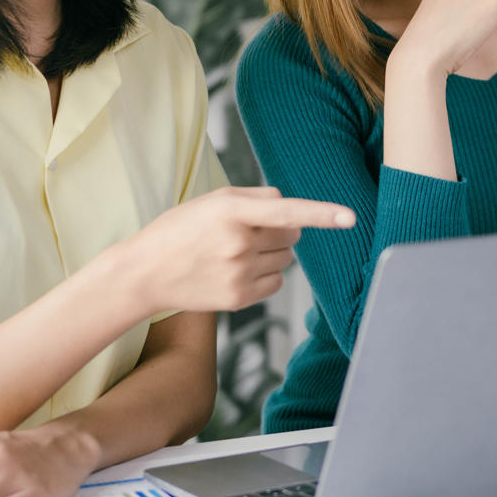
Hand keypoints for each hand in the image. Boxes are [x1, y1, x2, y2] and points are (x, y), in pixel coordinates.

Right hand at [124, 186, 353, 316]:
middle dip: (281, 230)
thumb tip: (291, 209)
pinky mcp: (239, 298)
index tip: (350, 217)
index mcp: (231, 212)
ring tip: (236, 251)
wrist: (145, 272)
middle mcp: (238, 243)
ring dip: (272, 252)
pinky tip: (236, 271)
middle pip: (292, 234)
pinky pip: (276, 281)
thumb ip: (255, 198)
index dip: (321, 213)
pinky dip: (265, 274)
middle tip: (249, 231)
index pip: (286, 211)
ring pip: (287, 259)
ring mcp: (239, 274)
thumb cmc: (181, 229)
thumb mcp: (212, 200)